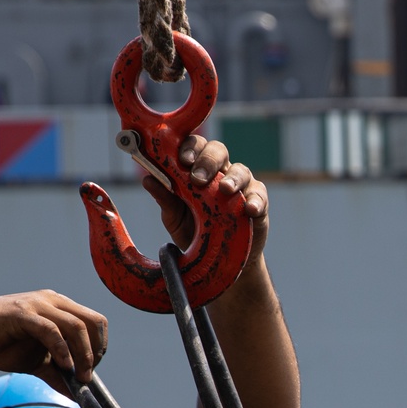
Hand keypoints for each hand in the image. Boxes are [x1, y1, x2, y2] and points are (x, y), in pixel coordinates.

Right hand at [0, 290, 107, 386]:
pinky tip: (63, 366)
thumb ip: (56, 374)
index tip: (91, 370)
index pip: (94, 322)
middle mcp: (51, 301)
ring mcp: (37, 305)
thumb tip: (76, 394)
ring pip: (76, 326)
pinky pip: (51, 330)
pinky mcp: (21, 314)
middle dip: (96, 352)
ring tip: (78, 377)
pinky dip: (62, 350)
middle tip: (87, 376)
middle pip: (92, 322)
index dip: (99, 347)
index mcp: (58, 307)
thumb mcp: (35, 362)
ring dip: (83, 355)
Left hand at [142, 135, 268, 261]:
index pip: (194, 147)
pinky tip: (249, 209)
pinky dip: (255, 200)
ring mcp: (240, 186)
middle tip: (198, 178)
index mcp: (196, 169)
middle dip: (208, 160)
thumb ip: (164, 198)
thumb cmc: (193, 231)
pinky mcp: (257, 202)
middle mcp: (219, 172)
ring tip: (225, 190)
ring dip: (233, 178)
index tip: (182, 160)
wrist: (217, 261)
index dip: (189, 148)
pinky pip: (259, 195)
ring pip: (241, 170)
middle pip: (218, 150)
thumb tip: (147, 180)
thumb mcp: (174, 217)